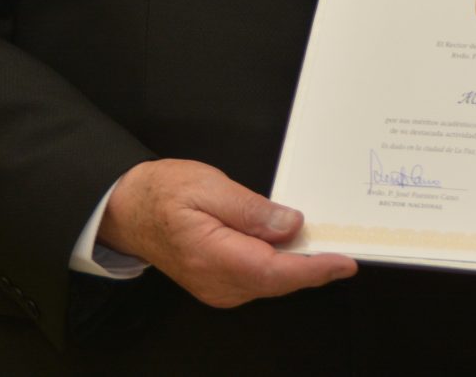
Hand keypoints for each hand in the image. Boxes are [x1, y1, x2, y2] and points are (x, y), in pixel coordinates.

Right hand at [98, 159, 355, 308]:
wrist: (128, 210)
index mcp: (214, 256)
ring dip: (298, 267)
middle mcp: (217, 283)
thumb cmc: (163, 193)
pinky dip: (280, 267)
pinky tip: (293, 248)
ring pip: (270, 282)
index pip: (275, 271)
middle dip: (314, 267)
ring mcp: (217, 288)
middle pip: (278, 281)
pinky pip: (258, 280)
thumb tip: (291, 225)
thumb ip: (252, 209)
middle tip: (346, 246)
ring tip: (327, 245)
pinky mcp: (218, 284)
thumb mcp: (209, 186)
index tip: (344, 262)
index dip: (314, 268)